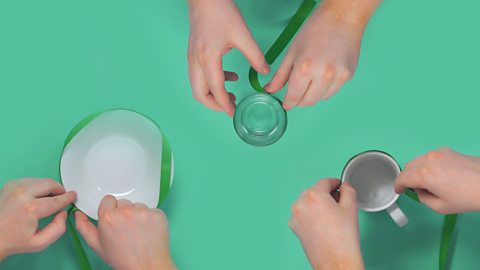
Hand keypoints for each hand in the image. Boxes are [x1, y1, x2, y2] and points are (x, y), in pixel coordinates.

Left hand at [0, 178, 76, 260]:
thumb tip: (63, 213)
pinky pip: (31, 180)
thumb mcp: (40, 243)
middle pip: (50, 184)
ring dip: (48, 188)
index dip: (68, 198)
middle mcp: (23, 194)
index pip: (57, 199)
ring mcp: (15, 187)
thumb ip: (58, 229)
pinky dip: (38, 186)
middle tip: (62, 197)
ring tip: (48, 198)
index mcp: (31, 208)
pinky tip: (36, 196)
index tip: (73, 196)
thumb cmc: (14, 241)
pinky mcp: (10, 184)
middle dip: (59, 189)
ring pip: (41, 180)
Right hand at [75, 195, 174, 269]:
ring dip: (137, 214)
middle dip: (123, 212)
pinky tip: (148, 231)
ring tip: (137, 231)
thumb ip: (84, 227)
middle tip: (125, 228)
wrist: (146, 266)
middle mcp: (126, 211)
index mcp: (108, 217)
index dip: (110, 210)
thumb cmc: (122, 259)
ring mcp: (143, 212)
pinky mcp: (157, 214)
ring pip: (138, 205)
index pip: (108, 199)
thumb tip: (77, 214)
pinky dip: (150, 218)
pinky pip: (152, 210)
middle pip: (123, 202)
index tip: (114, 218)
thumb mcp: (97, 245)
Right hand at [187, 0, 268, 115]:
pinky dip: (211, 82)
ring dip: (212, 94)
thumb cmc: (221, 12)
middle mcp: (196, 62)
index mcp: (208, 59)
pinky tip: (229, 76)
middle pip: (200, 94)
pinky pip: (198, 76)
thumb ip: (255, 56)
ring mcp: (192, 58)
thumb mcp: (242, 35)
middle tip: (230, 107)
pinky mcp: (193, 54)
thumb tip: (264, 71)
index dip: (225, 104)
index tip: (234, 112)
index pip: (216, 90)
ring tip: (231, 94)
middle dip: (214, 105)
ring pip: (197, 86)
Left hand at [265, 0, 380, 109]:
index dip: (288, 103)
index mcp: (305, 68)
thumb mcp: (292, 52)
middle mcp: (323, 75)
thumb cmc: (315, 30)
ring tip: (311, 79)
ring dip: (313, 95)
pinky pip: (333, 92)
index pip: (294, 96)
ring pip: (321, 99)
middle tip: (296, 93)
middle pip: (308, 102)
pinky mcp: (348, 76)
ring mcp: (338, 77)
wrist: (342, 18)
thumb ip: (280, 75)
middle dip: (299, 100)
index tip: (286, 104)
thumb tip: (270, 90)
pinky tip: (323, 75)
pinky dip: (325, 89)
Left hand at [289, 178, 363, 269]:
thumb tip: (344, 187)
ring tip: (332, 216)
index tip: (340, 186)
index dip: (336, 183)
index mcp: (314, 196)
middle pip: (315, 191)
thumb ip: (348, 190)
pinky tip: (323, 224)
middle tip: (339, 203)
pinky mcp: (294, 227)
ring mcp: (295, 216)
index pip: (325, 181)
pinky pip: (303, 214)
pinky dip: (311, 215)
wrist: (336, 261)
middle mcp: (300, 204)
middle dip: (327, 195)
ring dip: (318, 204)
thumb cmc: (342, 239)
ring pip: (308, 202)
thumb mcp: (351, 207)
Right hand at [395, 148, 479, 213]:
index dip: (398, 185)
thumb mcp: (440, 207)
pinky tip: (439, 174)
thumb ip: (422, 198)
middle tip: (415, 189)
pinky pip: (429, 157)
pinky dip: (427, 165)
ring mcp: (438, 153)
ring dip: (417, 170)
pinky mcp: (448, 150)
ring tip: (429, 182)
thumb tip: (419, 191)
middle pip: (408, 166)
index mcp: (424, 174)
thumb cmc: (469, 197)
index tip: (399, 190)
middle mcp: (429, 159)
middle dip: (407, 177)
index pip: (402, 178)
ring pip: (418, 160)